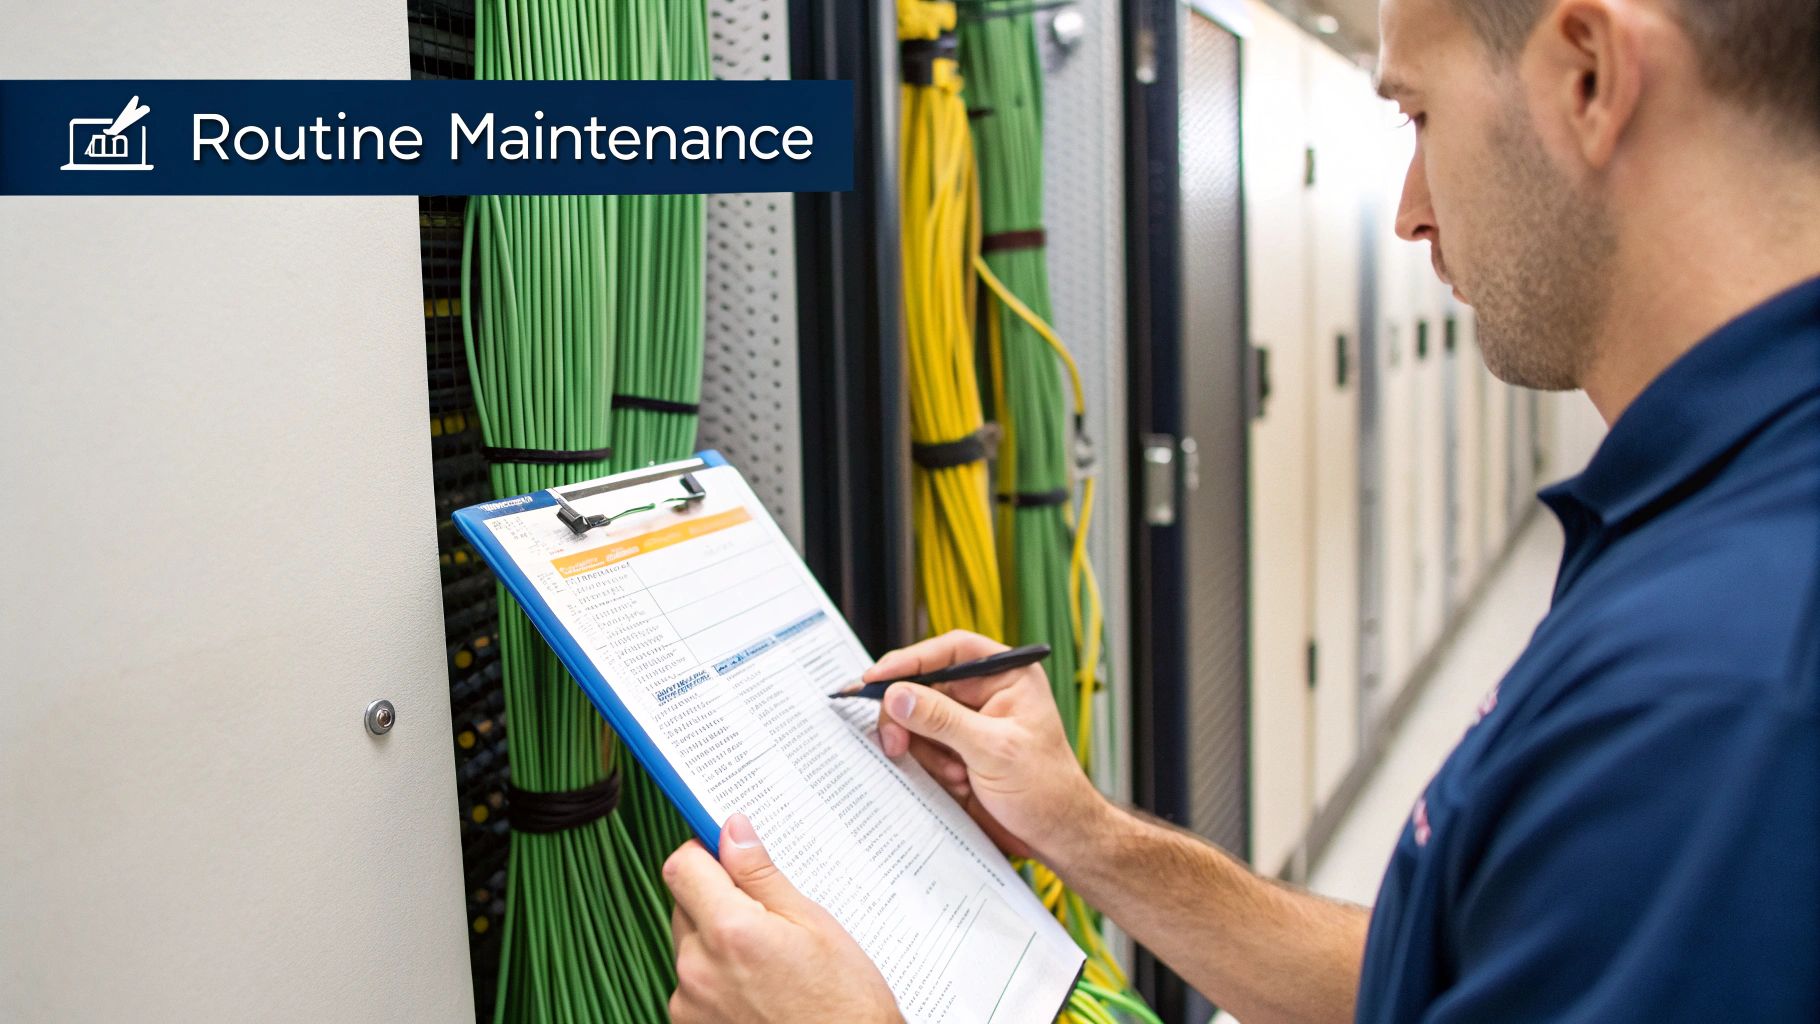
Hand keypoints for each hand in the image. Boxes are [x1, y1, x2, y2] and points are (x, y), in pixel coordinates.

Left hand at [664, 814, 900, 1023]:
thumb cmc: (843, 1002)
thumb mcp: (812, 924)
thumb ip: (761, 875)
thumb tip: (733, 832)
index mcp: (729, 932)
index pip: (682, 866)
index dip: (704, 851)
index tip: (724, 852)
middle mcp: (698, 969)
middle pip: (684, 906)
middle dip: (715, 899)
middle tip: (766, 917)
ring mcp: (689, 1005)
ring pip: (689, 946)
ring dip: (715, 943)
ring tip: (768, 962)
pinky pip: (692, 985)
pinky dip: (715, 979)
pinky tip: (757, 989)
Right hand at [869, 631, 1109, 865]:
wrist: (1055, 835)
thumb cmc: (1046, 789)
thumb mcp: (993, 750)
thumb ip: (942, 720)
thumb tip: (898, 694)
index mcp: (1006, 676)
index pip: (951, 651)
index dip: (910, 660)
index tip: (876, 678)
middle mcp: (985, 694)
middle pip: (923, 686)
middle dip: (908, 717)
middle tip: (896, 743)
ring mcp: (968, 724)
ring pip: (916, 721)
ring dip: (925, 751)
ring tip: (956, 775)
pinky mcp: (956, 751)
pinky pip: (922, 748)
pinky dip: (929, 768)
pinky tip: (958, 783)